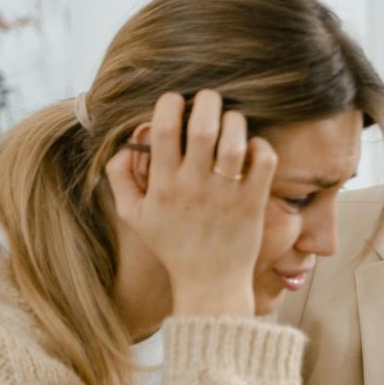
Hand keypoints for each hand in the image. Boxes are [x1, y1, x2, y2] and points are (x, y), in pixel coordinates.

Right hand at [104, 90, 276, 316]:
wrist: (209, 284)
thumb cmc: (172, 246)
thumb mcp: (134, 216)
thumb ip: (120, 178)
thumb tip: (125, 144)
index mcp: (163, 186)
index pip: (163, 130)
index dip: (169, 104)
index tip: (175, 102)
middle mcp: (194, 188)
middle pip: (203, 128)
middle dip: (207, 102)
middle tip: (209, 100)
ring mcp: (226, 195)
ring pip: (235, 142)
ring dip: (235, 122)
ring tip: (231, 122)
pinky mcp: (253, 203)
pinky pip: (263, 162)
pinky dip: (260, 147)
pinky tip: (251, 149)